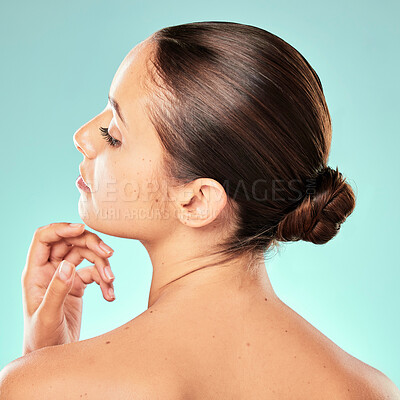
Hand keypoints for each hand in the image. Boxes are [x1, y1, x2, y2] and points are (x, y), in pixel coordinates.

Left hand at [21, 222, 115, 354]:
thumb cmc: (43, 340)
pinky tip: (110, 295)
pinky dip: (105, 281)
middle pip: (70, 243)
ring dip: (101, 265)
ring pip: (85, 256)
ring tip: (111, 281)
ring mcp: (64, 277)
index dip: (61, 228)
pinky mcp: (77, 285)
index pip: (44, 238)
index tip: (83, 228)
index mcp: (35, 273)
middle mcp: (49, 270)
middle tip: (109, 254)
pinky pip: (94, 273)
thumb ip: (56, 290)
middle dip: (91, 245)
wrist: (54, 357)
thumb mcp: (48, 316)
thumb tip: (68, 264)